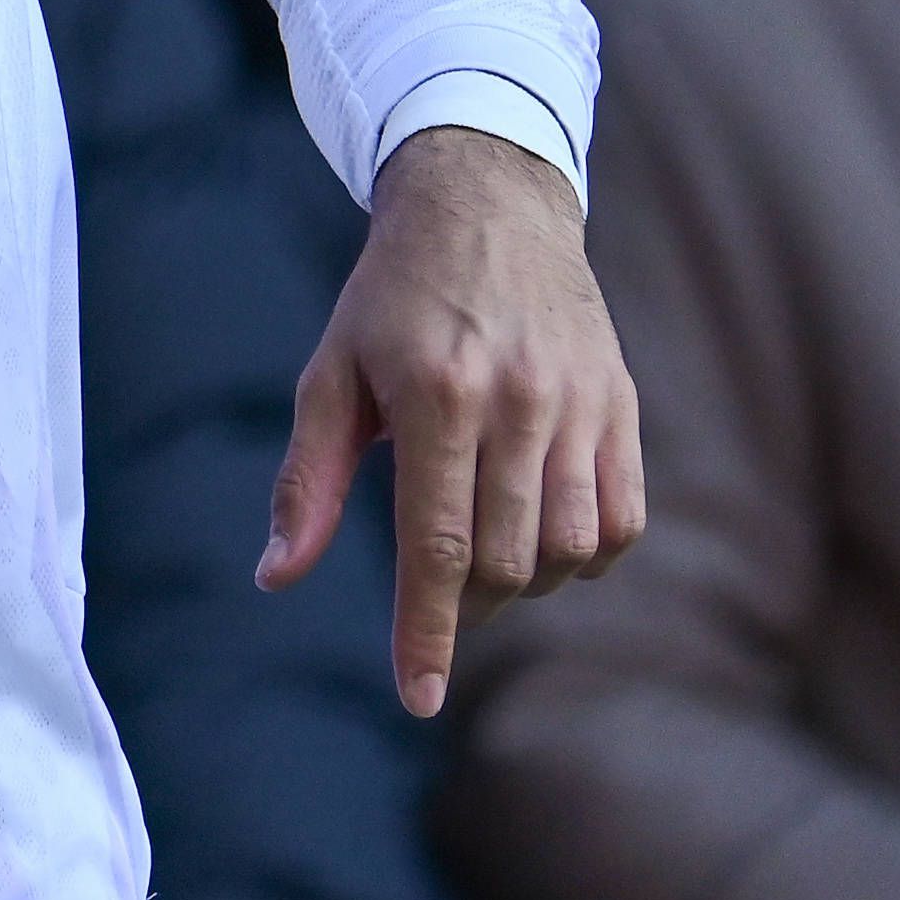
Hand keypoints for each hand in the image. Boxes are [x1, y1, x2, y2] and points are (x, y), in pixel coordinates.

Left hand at [264, 124, 643, 714]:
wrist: (487, 201)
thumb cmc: (393, 295)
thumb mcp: (332, 372)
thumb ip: (310, 481)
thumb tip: (278, 576)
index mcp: (437, 393)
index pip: (436, 546)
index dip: (426, 634)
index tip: (417, 698)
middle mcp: (518, 401)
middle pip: (505, 560)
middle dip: (465, 606)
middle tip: (438, 595)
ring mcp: (578, 402)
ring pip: (568, 550)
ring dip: (525, 580)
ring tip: (484, 549)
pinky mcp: (620, 402)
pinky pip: (621, 520)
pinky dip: (586, 551)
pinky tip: (542, 530)